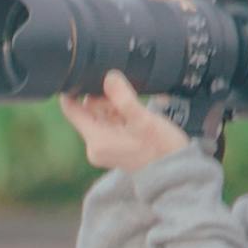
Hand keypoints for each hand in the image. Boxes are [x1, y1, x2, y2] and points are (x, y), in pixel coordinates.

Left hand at [61, 71, 191, 172]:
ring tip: (134, 112)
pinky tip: (134, 118)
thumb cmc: (161, 148)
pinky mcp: (113, 146)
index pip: (71, 110)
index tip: (86, 76)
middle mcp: (95, 146)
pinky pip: (109, 123)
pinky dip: (120, 115)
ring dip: (114, 107)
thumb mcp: (143, 120)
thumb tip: (109, 77)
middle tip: (125, 100)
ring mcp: (103, 147)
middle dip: (104, 99)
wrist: (175, 171)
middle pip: (87, 110)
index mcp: (96, 140)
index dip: (74, 90)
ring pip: (100, 115)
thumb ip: (124, 98)